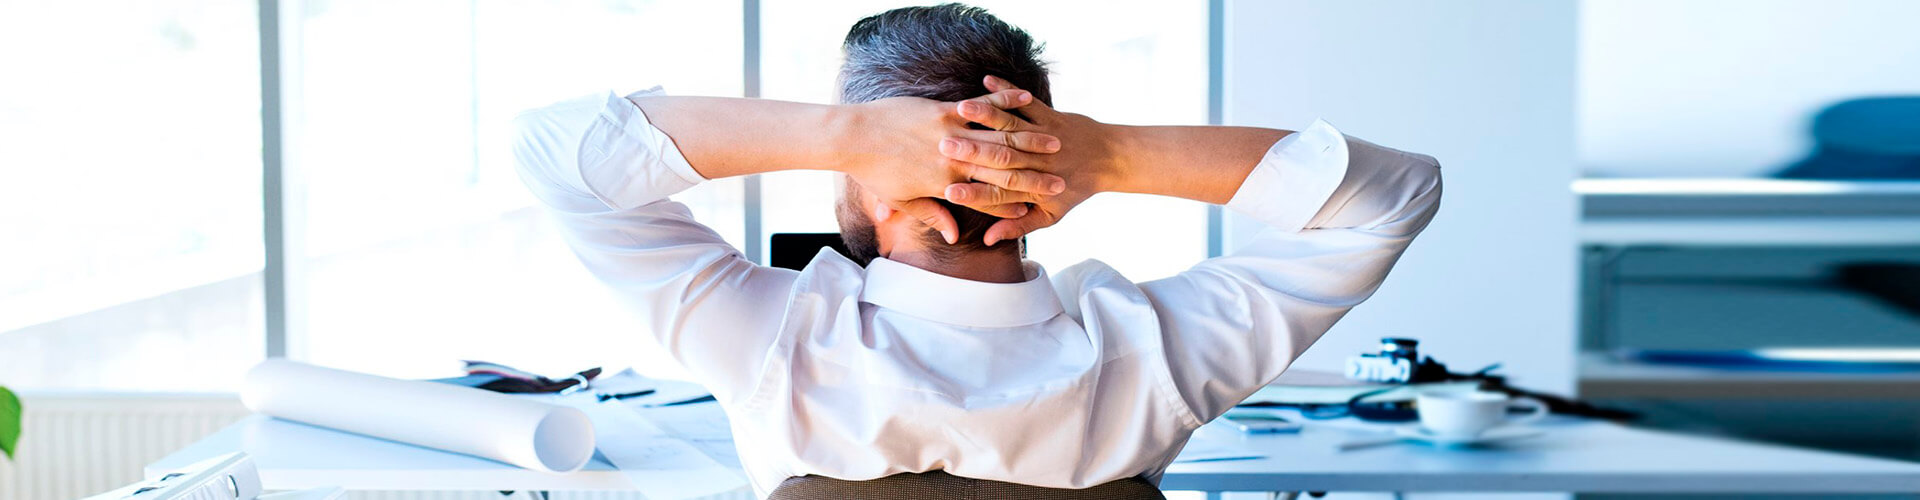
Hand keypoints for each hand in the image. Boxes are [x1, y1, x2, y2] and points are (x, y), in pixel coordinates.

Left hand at [835, 89, 1066, 242]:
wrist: (854, 136)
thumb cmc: (874, 171)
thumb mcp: (902, 199)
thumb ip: (932, 214)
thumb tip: (953, 234)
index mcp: (946, 184)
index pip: (991, 198)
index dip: (1018, 204)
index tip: (1040, 208)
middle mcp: (955, 159)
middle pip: (1004, 169)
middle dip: (1035, 175)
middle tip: (1061, 178)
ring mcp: (952, 131)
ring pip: (1000, 136)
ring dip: (1030, 138)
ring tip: (1055, 141)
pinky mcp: (945, 108)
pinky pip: (983, 105)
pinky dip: (1005, 101)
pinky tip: (1026, 98)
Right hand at [940, 76, 1121, 244]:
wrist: (1110, 159)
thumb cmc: (1075, 189)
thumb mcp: (1050, 215)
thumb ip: (1018, 226)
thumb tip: (989, 240)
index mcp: (1035, 190)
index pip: (999, 195)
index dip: (975, 195)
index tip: (949, 192)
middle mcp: (1038, 163)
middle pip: (1000, 159)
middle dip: (972, 152)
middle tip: (943, 147)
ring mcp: (1044, 137)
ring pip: (1011, 127)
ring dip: (986, 116)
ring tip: (960, 110)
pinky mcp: (1051, 116)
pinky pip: (1027, 102)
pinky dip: (1007, 91)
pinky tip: (986, 80)